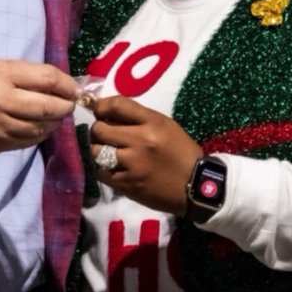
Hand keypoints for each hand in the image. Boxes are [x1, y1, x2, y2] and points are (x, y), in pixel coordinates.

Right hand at [0, 58, 77, 152]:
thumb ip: (23, 74)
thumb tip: (57, 84)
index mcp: (0, 74)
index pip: (46, 78)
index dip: (66, 84)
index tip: (74, 88)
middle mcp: (1, 100)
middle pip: (47, 106)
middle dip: (65, 106)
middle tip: (70, 104)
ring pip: (39, 127)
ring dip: (54, 123)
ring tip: (57, 117)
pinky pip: (27, 142)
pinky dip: (39, 135)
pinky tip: (41, 128)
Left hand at [90, 95, 202, 214]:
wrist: (195, 185)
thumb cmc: (180, 151)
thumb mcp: (165, 125)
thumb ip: (138, 117)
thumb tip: (109, 113)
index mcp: (152, 122)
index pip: (116, 105)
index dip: (101, 105)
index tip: (98, 110)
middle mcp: (140, 141)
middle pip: (100, 129)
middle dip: (98, 130)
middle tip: (104, 134)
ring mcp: (132, 164)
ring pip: (96, 151)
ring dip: (98, 150)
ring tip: (106, 151)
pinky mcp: (127, 184)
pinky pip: (100, 172)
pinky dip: (102, 168)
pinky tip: (111, 167)